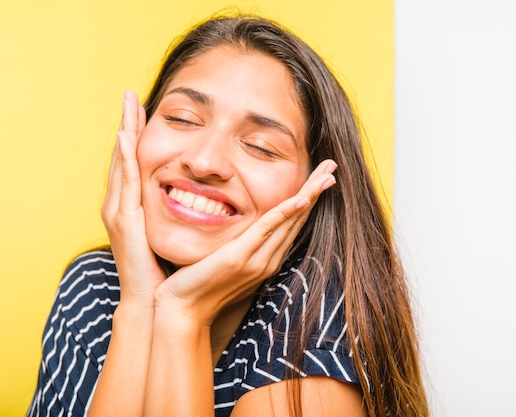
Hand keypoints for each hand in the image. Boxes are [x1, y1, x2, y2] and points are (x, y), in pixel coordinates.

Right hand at [101, 90, 164, 306]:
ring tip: (127, 105)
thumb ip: (185, 213)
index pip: (136, 164)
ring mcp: (120, 212)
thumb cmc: (169, 270)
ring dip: (124, 132)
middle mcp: (122, 206)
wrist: (156, 301)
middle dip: (126, 125)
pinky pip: (126, 182)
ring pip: (122, 163)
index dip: (137, 136)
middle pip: (125, 156)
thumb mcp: (177, 234)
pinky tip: (125, 135)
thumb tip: (207, 198)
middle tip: (129, 96)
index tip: (143, 110)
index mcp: (135, 208)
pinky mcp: (124, 221)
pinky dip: (125, 158)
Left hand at [154, 159, 337, 323]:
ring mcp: (257, 260)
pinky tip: (301, 199)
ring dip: (309, 195)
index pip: (292, 223)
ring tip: (326, 174)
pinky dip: (286, 212)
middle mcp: (268, 260)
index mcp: (266, 259)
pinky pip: (267, 229)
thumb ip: (238, 244)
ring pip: (289, 221)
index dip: (308, 198)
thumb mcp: (224, 259)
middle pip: (298, 219)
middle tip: (332, 165)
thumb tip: (239, 224)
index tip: (321, 177)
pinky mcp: (240, 257)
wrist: (183, 312)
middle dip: (316, 190)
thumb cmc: (198, 285)